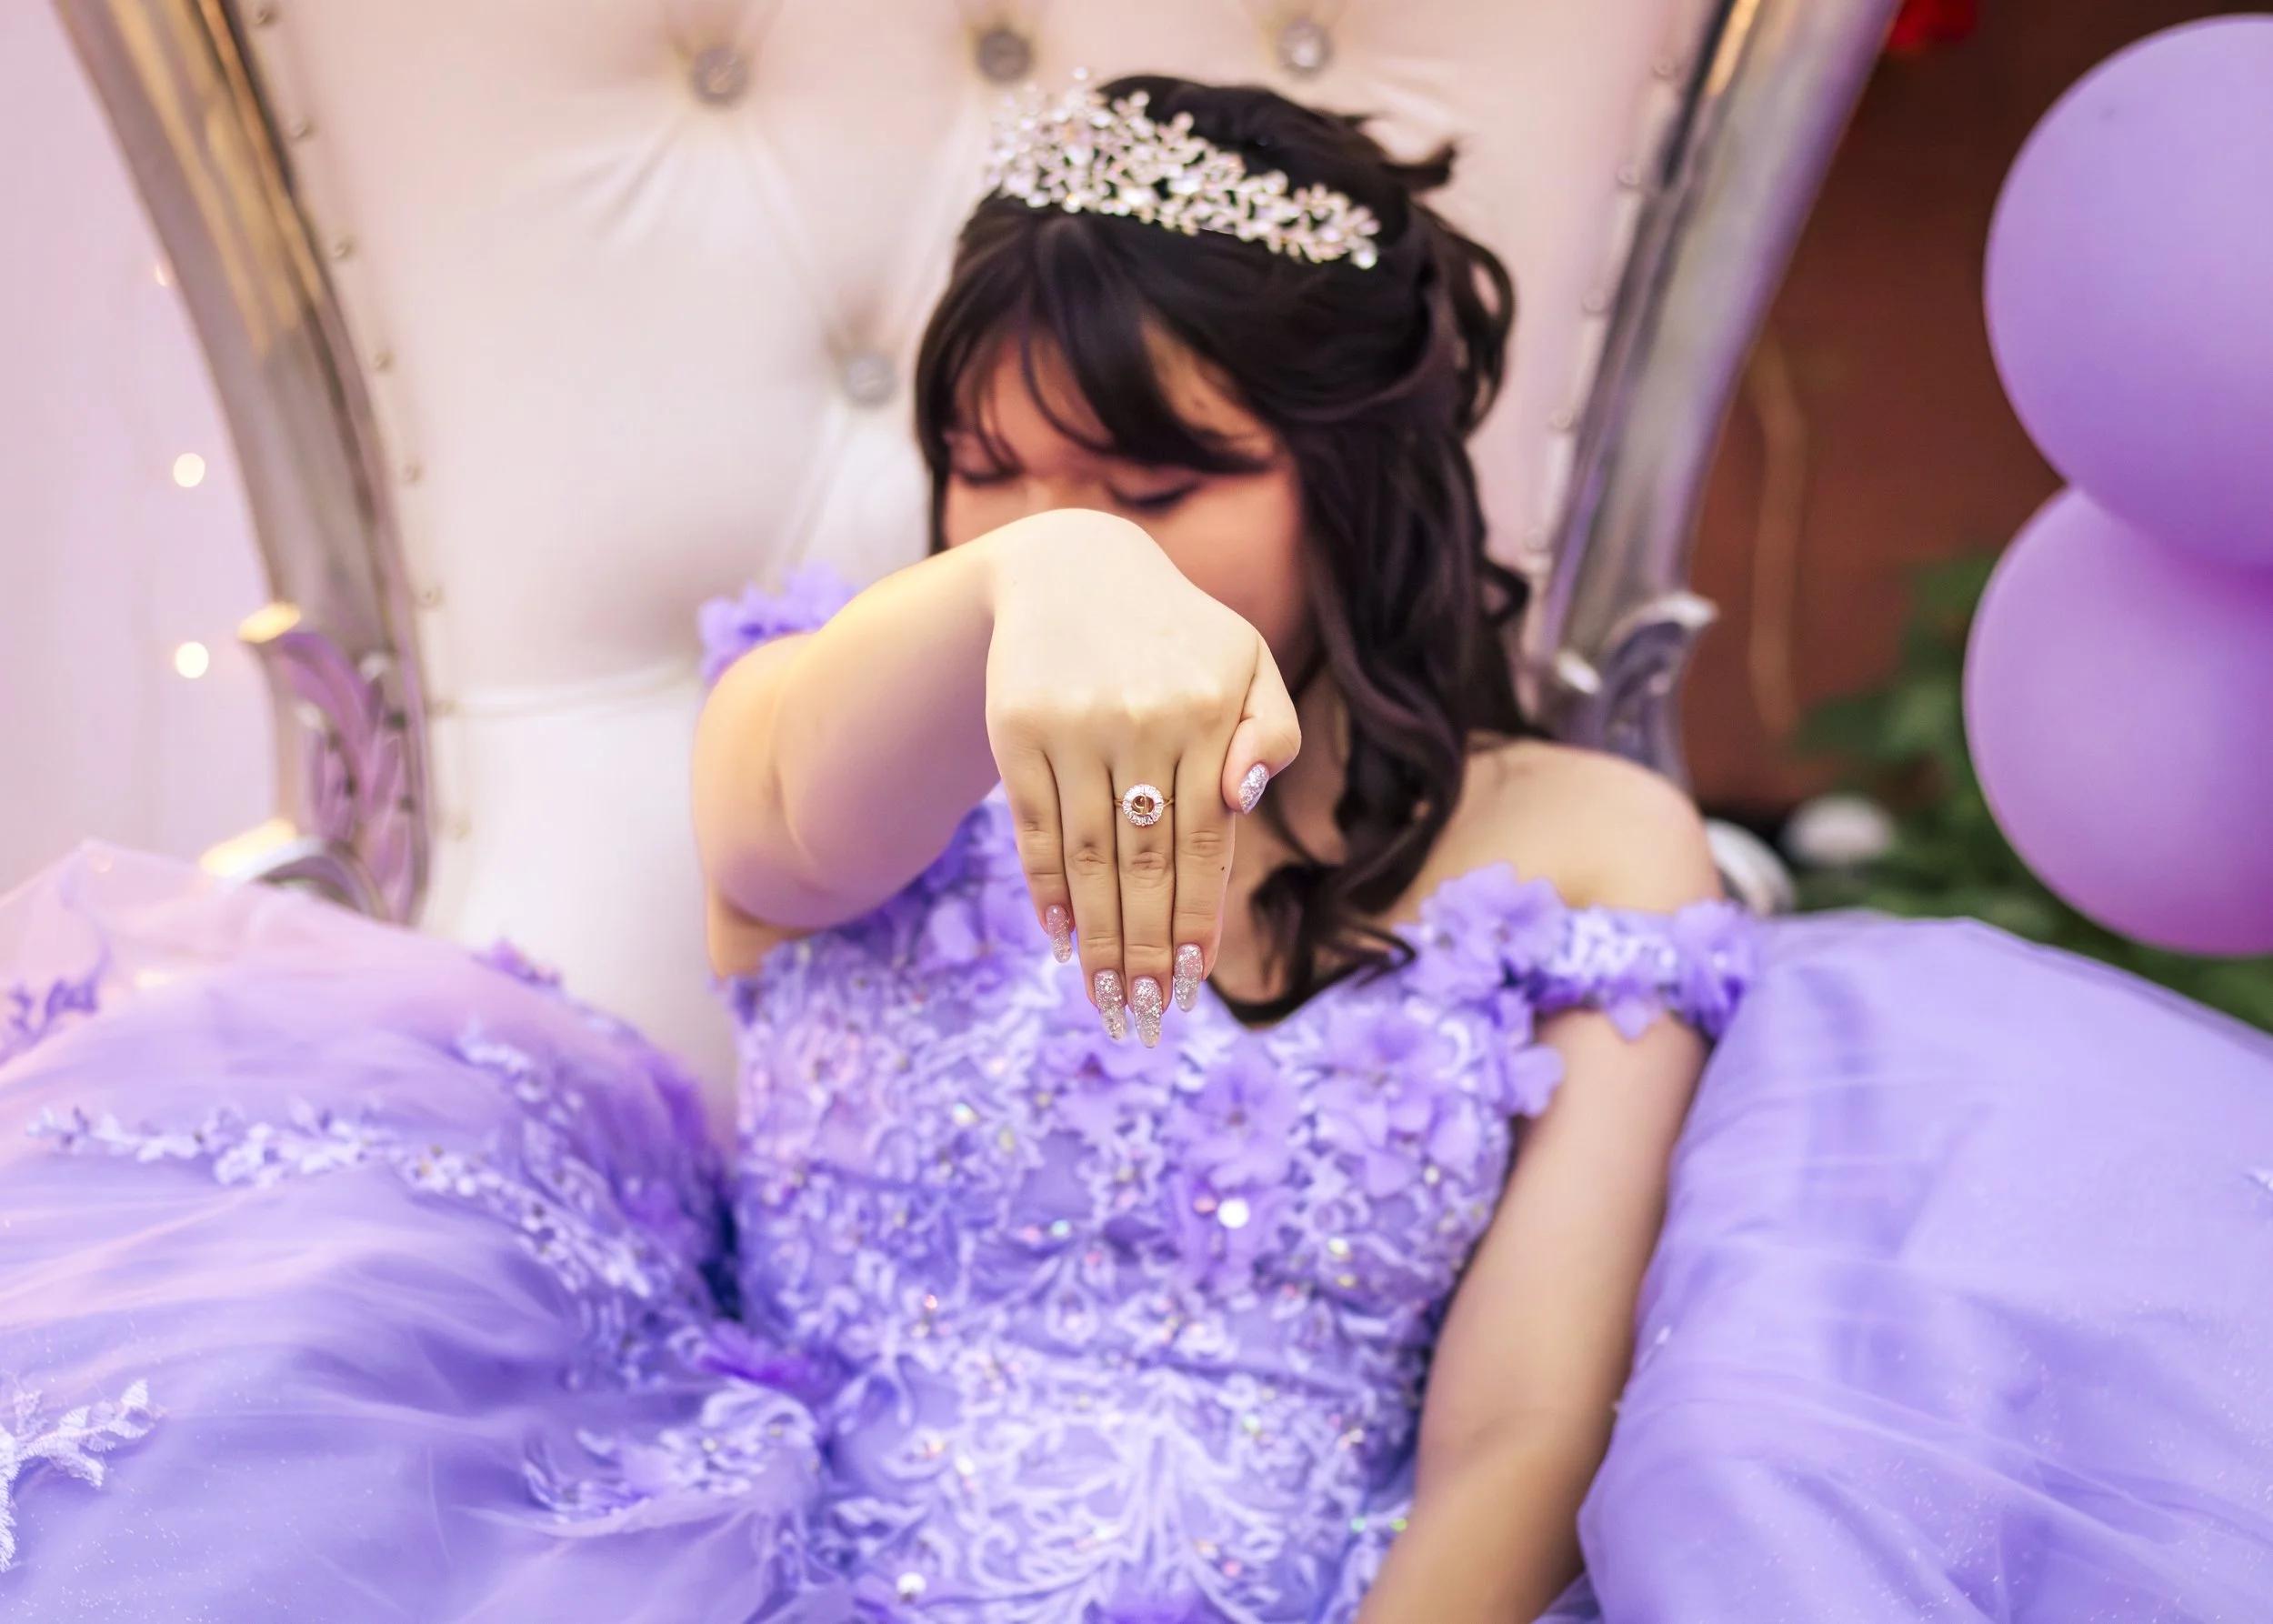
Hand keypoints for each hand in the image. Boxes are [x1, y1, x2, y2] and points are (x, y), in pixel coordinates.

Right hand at [981, 511, 1300, 1043]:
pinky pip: (1035, 826)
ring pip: (1088, 856)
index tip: (1193, 978)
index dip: (1197, 916)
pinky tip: (1058, 936)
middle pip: (1144, 861)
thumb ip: (1271, 732)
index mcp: (1209, 712)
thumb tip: (1241, 804)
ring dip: (1096, 937)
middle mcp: (1142, 721)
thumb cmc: (1178, 635)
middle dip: (1144, 948)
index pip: (1206, 841)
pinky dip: (1045, 888)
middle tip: (1146, 1015)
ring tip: (1106, 999)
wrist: (1074, 568)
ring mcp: (1075, 726)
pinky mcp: (1017, 729)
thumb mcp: (1249, 662)